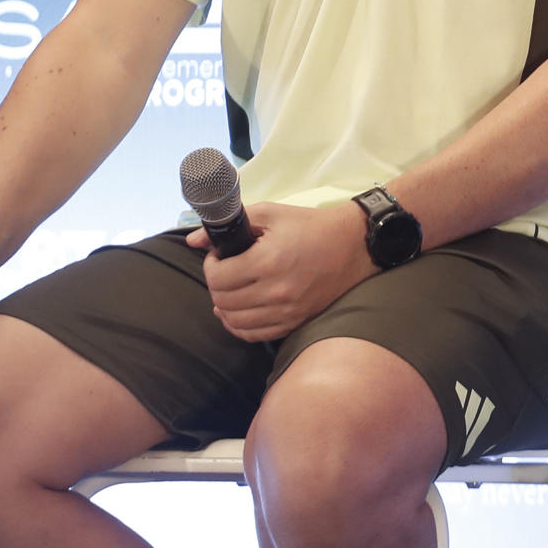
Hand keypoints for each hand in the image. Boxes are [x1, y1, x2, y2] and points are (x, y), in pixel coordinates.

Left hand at [188, 201, 372, 341]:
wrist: (353, 246)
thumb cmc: (311, 226)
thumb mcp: (272, 213)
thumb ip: (231, 223)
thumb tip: (194, 241)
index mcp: (268, 261)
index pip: (218, 278)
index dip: (210, 266)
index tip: (218, 257)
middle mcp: (276, 291)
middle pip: (223, 301)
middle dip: (215, 285)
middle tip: (224, 271)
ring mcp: (286, 311)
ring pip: (234, 322)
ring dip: (224, 306)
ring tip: (231, 290)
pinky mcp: (294, 322)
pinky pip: (253, 335)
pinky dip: (239, 325)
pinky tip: (239, 311)